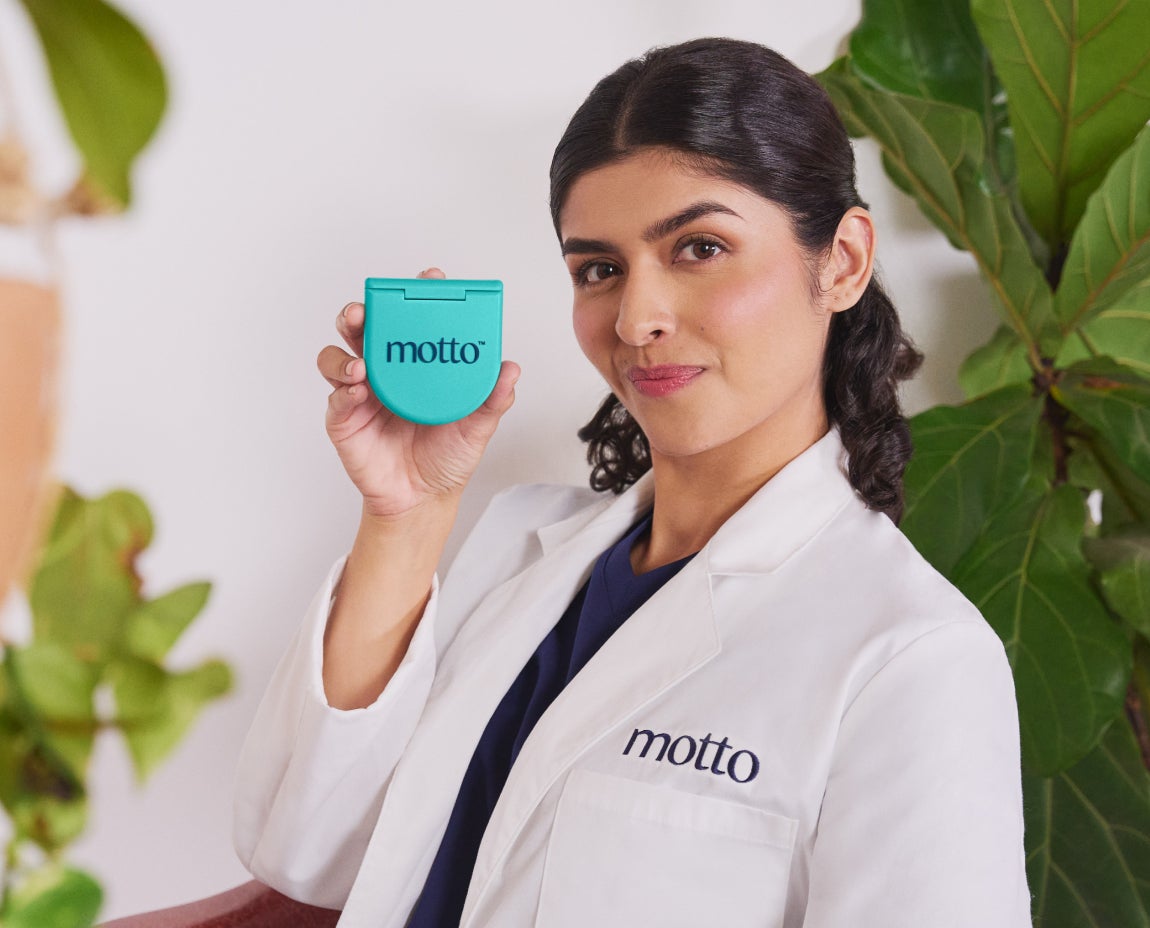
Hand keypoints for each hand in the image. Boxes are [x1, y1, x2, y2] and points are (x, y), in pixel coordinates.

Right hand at [318, 267, 519, 519]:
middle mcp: (385, 371)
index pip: (412, 320)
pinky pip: (336, 398)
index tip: (429, 278)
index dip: (416, 294)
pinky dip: (343, 392)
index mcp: (416, 364)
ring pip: (337, 356)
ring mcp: (361, 393)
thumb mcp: (478, 427)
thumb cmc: (447, 457)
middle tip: (368, 310)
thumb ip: (493, 399)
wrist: (424, 500)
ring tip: (361, 366)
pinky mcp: (344, 419)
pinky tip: (358, 392)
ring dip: (343, 354)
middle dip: (361, 311)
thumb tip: (511, 369)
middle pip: (364, 328)